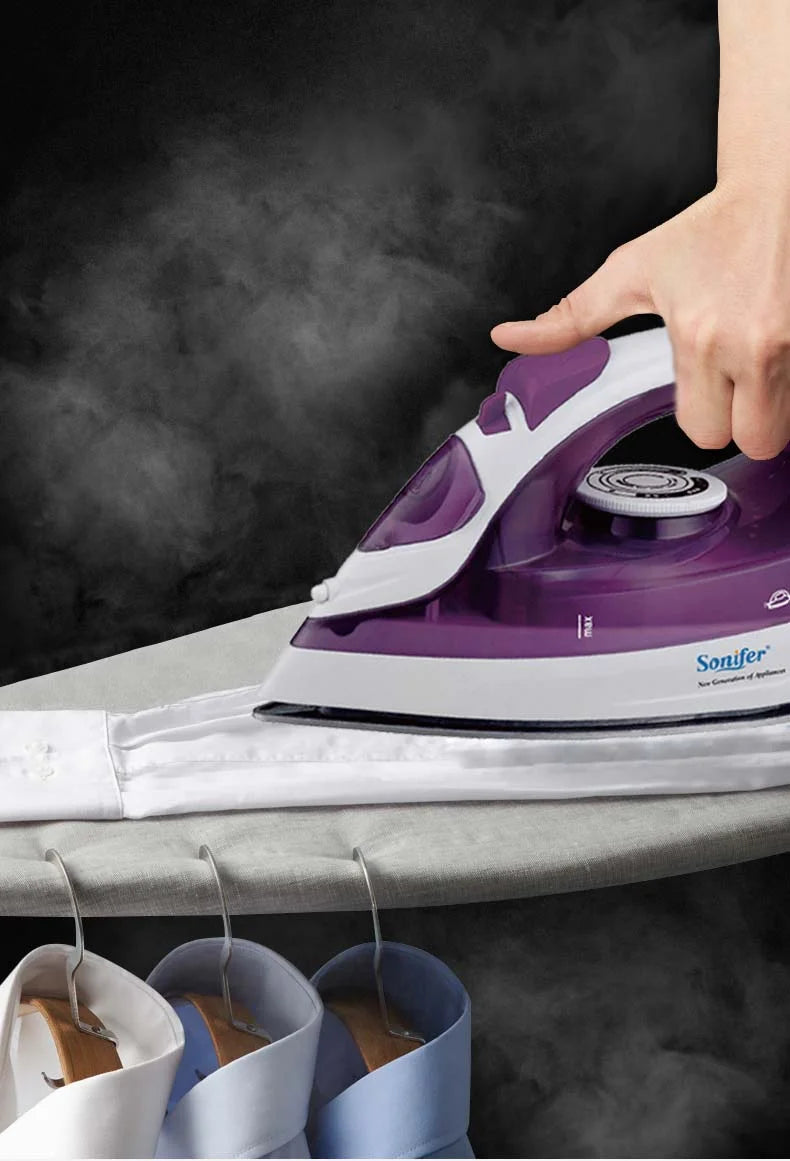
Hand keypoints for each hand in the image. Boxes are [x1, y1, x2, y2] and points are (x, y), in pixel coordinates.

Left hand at [490, 183, 789, 459]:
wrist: (778, 188)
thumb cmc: (708, 231)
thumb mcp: (631, 270)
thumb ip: (571, 318)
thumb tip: (508, 339)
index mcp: (702, 337)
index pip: (701, 431)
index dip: (699, 416)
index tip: (701, 387)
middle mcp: (756, 346)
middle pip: (752, 441)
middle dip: (739, 423)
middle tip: (734, 386)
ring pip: (787, 428)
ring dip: (772, 411)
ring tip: (758, 368)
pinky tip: (783, 354)